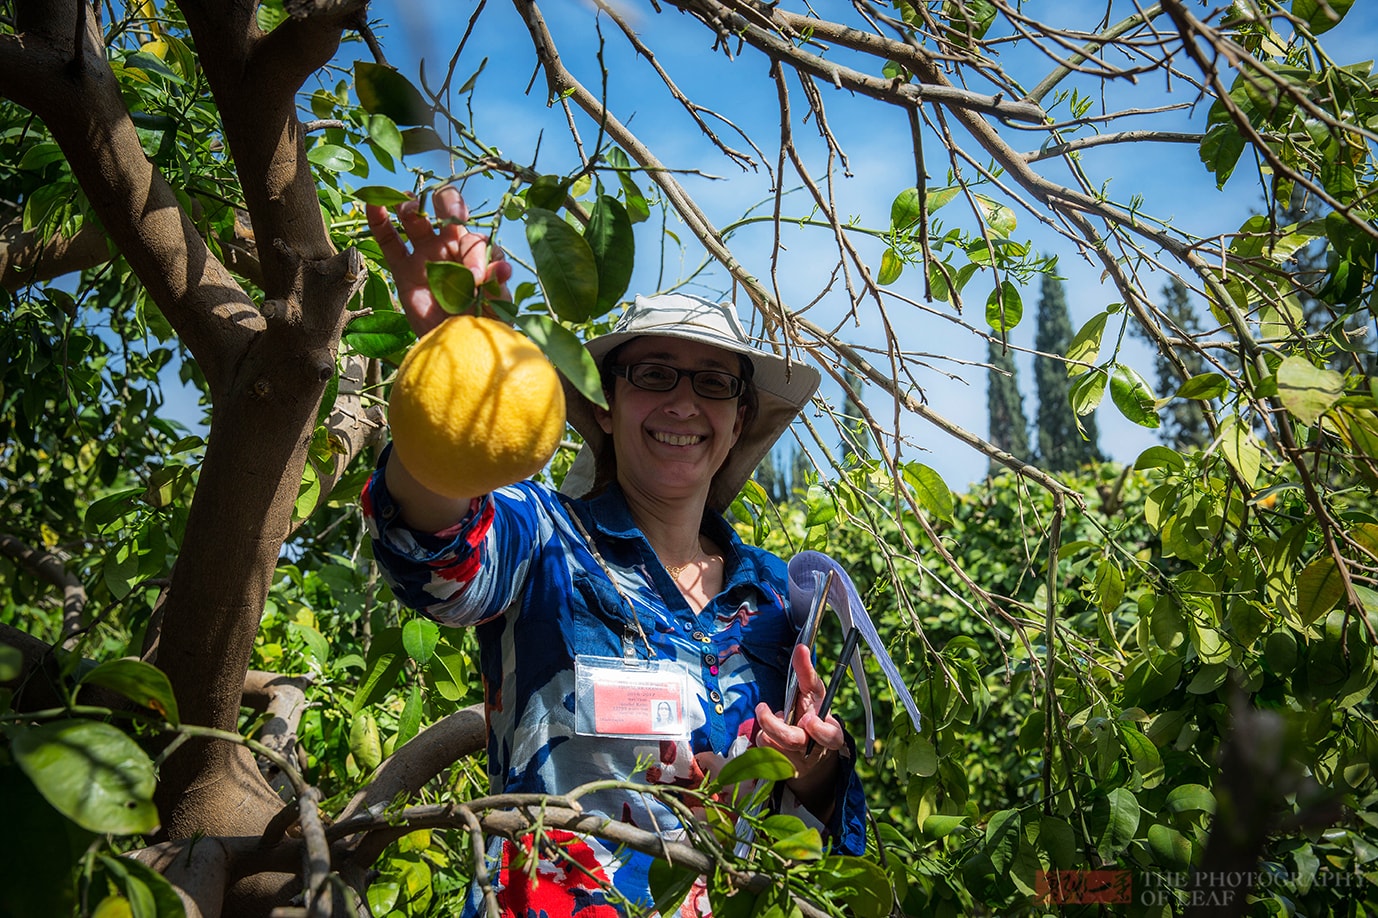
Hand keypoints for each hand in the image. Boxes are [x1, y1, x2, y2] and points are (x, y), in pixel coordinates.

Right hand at [365, 186, 512, 337]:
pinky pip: (389, 242)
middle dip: (449, 203)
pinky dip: (379, 222)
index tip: (475, 278)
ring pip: (416, 220)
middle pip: (448, 210)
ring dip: (412, 206)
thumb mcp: (495, 308)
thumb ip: (497, 287)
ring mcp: (425, 256)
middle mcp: (450, 247)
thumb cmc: (480, 326)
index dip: (475, 253)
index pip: (475, 239)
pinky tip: (372, 205)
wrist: (454, 349)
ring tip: (409, 207)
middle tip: (449, 216)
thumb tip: (502, 269)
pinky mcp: (403, 270)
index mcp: (475, 255)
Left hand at [753, 643, 844, 814]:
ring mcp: (795, 760)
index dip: (820, 731)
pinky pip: (761, 750)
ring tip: (768, 713)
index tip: (808, 720)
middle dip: (774, 726)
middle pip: (792, 742)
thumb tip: (802, 647)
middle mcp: (813, 749)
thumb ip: (807, 672)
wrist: (810, 752)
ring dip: (765, 726)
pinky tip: (768, 731)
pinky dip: (761, 735)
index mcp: (830, 732)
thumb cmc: (812, 713)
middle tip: (762, 709)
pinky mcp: (778, 767)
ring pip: (771, 744)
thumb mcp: (813, 693)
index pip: (830, 735)